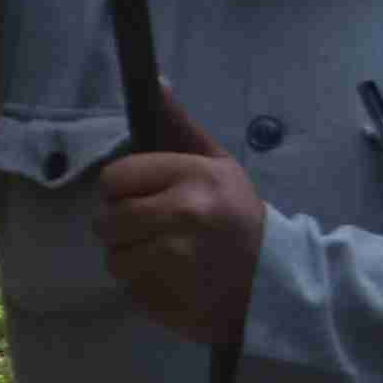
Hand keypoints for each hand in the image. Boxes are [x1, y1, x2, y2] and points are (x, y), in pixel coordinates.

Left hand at [90, 94, 265, 356]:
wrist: (276, 281)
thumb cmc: (240, 216)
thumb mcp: (218, 165)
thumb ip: (180, 126)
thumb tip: (155, 81)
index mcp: (192, 179)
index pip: (114, 179)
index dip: (123, 190)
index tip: (145, 198)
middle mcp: (181, 217)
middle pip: (106, 222)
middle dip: (123, 227)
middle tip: (154, 231)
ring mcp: (174, 264)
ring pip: (114, 260)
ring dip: (132, 260)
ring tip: (165, 258)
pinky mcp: (169, 301)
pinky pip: (129, 291)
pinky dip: (145, 289)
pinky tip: (173, 282)